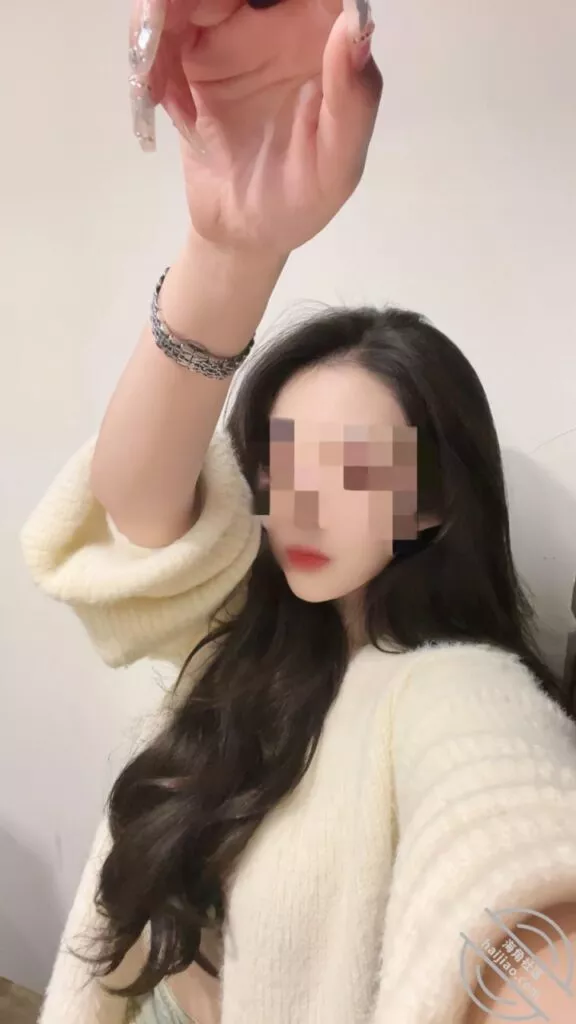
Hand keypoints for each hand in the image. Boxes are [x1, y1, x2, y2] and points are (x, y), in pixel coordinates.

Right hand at [130, 0, 382, 254]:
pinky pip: (162, 22)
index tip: (247, 6)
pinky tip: (160, 98)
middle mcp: (283, 20)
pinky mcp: (193, 50)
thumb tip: (355, 25)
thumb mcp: (338, 166)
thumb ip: (353, 101)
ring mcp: (235, 30)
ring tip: (161, 84)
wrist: (243, 234)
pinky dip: (148, 51)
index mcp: (327, 38)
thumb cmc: (300, 203)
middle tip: (171, 30)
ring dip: (162, 17)